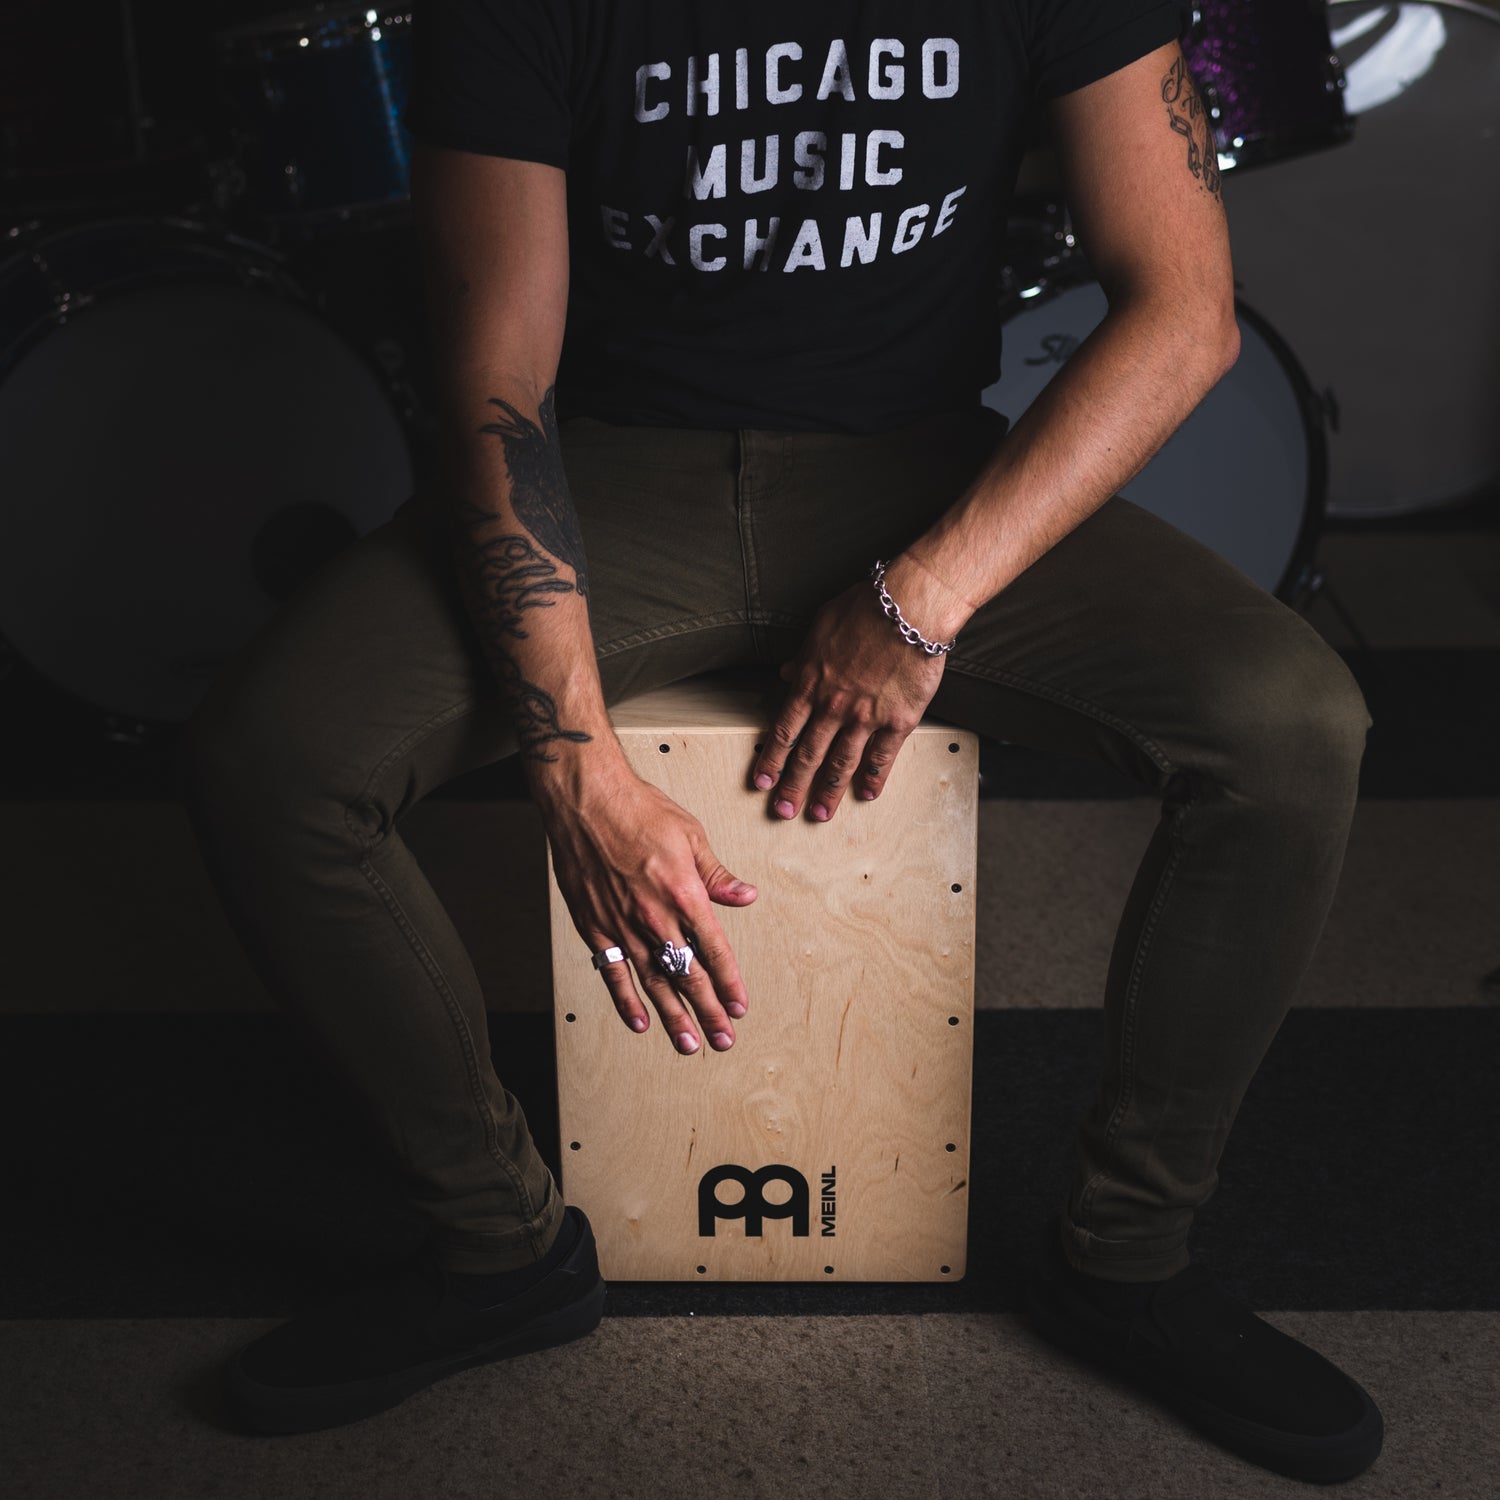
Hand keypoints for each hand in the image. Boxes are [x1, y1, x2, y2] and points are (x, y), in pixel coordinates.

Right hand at [541, 759, 757, 1053]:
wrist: (586, 800)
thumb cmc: (637, 809)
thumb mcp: (691, 836)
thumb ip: (716, 874)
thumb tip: (745, 896)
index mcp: (683, 894)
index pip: (714, 950)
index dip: (729, 983)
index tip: (740, 1006)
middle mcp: (654, 916)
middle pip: (687, 975)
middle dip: (708, 1011)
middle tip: (723, 1039)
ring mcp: (622, 925)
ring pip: (653, 982)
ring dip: (674, 1016)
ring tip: (690, 1044)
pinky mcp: (595, 926)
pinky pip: (612, 972)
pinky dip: (626, 1000)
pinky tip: (640, 1022)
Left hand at [751, 563, 958, 820]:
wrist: (908, 609)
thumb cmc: (864, 609)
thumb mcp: (821, 627)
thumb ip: (803, 656)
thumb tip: (787, 671)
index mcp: (810, 683)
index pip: (784, 731)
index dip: (772, 760)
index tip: (762, 782)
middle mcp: (833, 706)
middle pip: (807, 755)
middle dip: (793, 787)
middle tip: (783, 811)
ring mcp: (865, 716)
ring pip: (841, 763)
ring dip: (828, 792)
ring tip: (820, 814)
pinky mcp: (898, 720)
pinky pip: (882, 756)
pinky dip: (874, 778)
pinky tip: (867, 794)